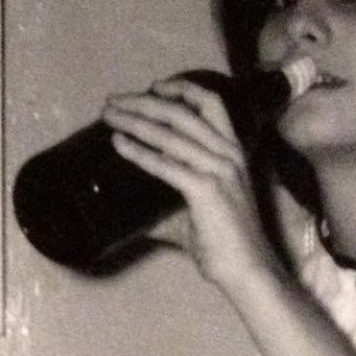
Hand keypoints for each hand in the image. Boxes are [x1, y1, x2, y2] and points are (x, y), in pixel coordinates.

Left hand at [102, 76, 276, 294]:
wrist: (246, 269)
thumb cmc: (225, 244)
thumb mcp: (197, 215)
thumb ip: (171, 210)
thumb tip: (140, 221)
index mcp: (233, 152)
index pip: (211, 104)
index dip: (182, 88)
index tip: (153, 87)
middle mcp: (228, 154)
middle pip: (183, 112)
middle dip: (144, 102)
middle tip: (114, 102)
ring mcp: (219, 170)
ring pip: (171, 133)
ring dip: (136, 120)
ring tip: (109, 117)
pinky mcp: (206, 190)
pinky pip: (165, 164)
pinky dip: (139, 152)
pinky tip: (119, 145)